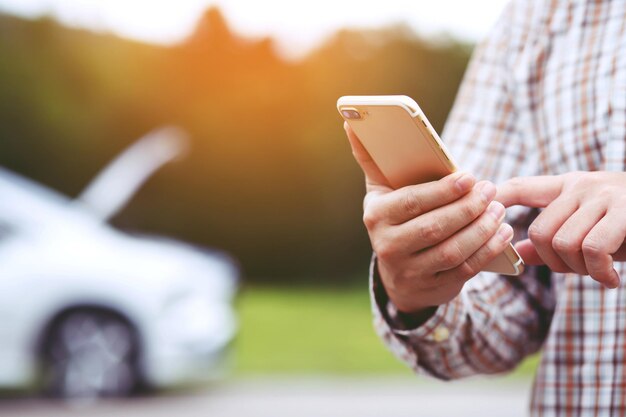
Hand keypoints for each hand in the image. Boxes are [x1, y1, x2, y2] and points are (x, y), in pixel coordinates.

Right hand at [344, 123, 513, 315]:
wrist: (398, 273)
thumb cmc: (395, 218)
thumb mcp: (381, 191)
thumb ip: (370, 157)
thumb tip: (351, 122)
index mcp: (376, 217)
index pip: (411, 202)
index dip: (442, 191)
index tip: (469, 176)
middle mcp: (388, 246)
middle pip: (434, 227)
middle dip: (467, 208)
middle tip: (490, 190)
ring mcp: (410, 271)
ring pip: (452, 250)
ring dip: (481, 229)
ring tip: (499, 210)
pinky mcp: (432, 287)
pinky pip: (464, 269)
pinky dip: (487, 250)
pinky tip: (502, 233)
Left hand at [497, 171, 625, 287]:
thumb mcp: (590, 229)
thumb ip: (555, 239)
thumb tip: (519, 252)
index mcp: (567, 187)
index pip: (520, 188)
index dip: (496, 199)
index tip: (482, 211)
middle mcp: (581, 185)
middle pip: (538, 232)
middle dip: (554, 263)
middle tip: (582, 271)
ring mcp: (602, 195)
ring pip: (563, 243)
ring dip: (580, 269)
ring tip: (601, 273)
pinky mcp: (625, 210)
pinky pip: (593, 248)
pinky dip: (599, 272)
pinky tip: (610, 279)